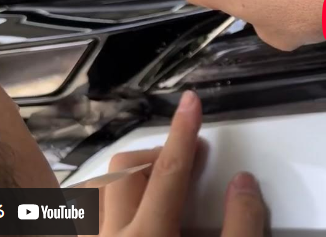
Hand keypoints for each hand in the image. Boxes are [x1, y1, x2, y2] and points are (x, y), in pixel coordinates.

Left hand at [98, 91, 266, 235]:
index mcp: (148, 236)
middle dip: (156, 157)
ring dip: (124, 177)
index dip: (183, 132)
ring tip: (152, 187)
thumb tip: (243, 185)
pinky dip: (98, 201)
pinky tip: (116, 208)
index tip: (190, 102)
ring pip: (96, 188)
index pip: (169, 170)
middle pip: (125, 169)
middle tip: (185, 166)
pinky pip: (82, 216)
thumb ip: (240, 225)